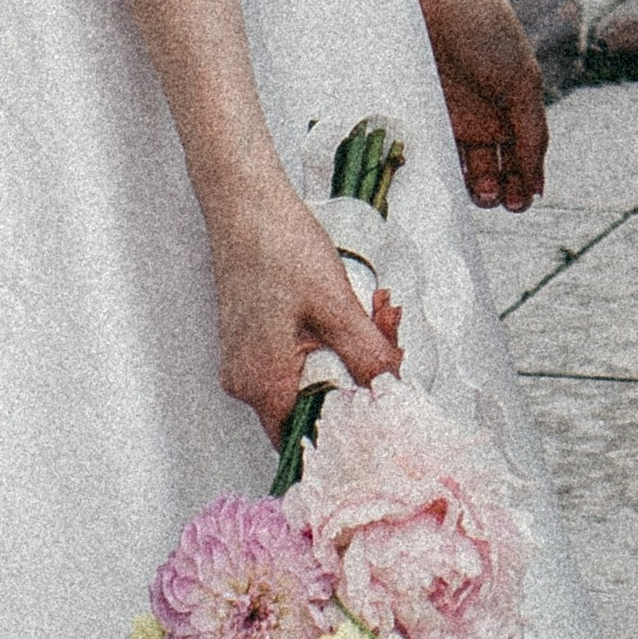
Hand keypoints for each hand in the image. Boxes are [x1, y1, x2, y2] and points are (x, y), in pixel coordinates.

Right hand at [208, 177, 402, 443]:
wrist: (244, 200)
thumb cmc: (280, 245)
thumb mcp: (336, 304)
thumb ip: (367, 357)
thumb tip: (394, 395)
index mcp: (261, 383)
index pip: (309, 438)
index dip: (352, 423)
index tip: (385, 399)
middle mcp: (245, 381)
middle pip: (314, 404)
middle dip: (358, 375)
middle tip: (387, 334)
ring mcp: (245, 359)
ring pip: (308, 377)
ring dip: (346, 352)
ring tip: (375, 312)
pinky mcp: (250, 337)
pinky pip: (294, 356)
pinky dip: (325, 338)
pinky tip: (347, 306)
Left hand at [413, 0, 548, 211]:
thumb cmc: (486, 28)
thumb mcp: (521, 82)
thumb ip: (531, 134)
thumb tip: (538, 188)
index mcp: (512, 109)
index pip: (520, 162)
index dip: (521, 186)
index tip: (519, 202)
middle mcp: (481, 117)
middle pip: (490, 172)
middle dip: (495, 193)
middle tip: (496, 198)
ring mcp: (448, 115)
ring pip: (458, 169)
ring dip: (467, 188)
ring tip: (475, 190)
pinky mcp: (416, 109)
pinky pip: (425, 149)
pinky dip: (432, 169)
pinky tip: (440, 179)